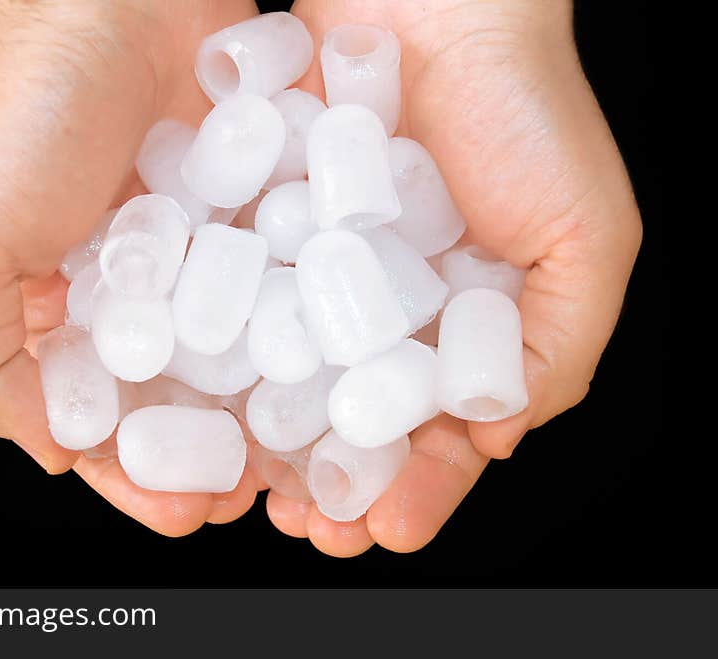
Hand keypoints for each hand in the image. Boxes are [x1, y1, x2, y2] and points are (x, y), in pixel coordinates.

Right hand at [0, 0, 263, 535]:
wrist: (110, 0)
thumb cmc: (24, 116)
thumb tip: (51, 450)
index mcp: (56, 312)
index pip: (96, 422)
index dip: (132, 477)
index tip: (179, 514)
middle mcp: (131, 294)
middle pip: (174, 402)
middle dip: (207, 459)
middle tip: (245, 498)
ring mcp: (198, 258)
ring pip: (234, 360)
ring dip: (261, 416)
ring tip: (294, 459)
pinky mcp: (251, 217)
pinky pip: (280, 292)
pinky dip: (300, 339)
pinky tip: (325, 378)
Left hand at [266, 0, 641, 555]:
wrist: (441, 1)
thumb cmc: (528, 112)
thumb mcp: (586, 239)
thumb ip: (557, 346)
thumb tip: (496, 436)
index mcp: (468, 323)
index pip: (442, 430)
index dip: (421, 487)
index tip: (394, 530)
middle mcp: (391, 306)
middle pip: (358, 417)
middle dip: (340, 482)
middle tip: (316, 530)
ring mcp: (325, 271)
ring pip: (294, 377)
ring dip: (278, 442)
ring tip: (260, 495)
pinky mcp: (272, 227)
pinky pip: (247, 304)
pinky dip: (231, 357)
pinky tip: (216, 403)